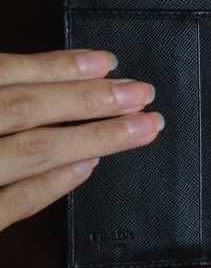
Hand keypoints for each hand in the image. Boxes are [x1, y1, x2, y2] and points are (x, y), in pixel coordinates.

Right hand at [0, 49, 163, 232]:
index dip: (60, 66)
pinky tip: (89, 167)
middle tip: (141, 95)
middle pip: (28, 108)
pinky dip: (52, 184)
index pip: (9, 72)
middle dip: (90, 99)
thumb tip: (46, 83)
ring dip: (90, 137)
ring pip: (32, 152)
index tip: (108, 63)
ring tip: (136, 128)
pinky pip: (15, 203)